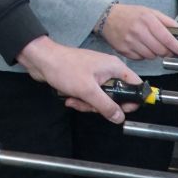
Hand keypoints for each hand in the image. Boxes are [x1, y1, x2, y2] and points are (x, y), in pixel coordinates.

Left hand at [15, 36, 138, 123]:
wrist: (41, 60)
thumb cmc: (65, 70)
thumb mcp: (88, 90)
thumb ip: (106, 105)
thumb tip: (120, 118)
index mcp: (114, 67)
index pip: (136, 85)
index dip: (132, 100)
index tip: (122, 111)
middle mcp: (108, 70)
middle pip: (117, 96)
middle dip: (102, 105)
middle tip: (89, 105)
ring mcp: (96, 75)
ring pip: (102, 98)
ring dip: (88, 104)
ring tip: (74, 100)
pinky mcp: (85, 80)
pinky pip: (90, 96)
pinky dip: (81, 100)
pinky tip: (69, 99)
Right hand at [101, 4, 177, 60]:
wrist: (107, 17)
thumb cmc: (130, 14)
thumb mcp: (149, 11)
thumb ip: (166, 20)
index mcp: (148, 20)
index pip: (168, 39)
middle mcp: (139, 31)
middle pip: (161, 50)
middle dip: (167, 52)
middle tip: (167, 49)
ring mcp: (130, 42)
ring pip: (151, 56)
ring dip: (155, 53)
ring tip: (150, 45)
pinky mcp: (124, 51)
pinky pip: (140, 58)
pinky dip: (143, 55)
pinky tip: (140, 46)